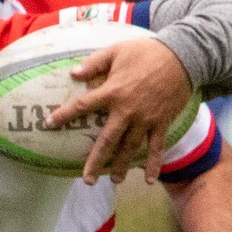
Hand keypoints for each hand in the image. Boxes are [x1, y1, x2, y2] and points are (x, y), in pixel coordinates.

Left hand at [46, 38, 194, 183]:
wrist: (182, 56)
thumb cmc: (147, 52)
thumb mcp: (117, 50)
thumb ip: (94, 63)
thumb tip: (73, 74)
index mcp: (113, 91)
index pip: (83, 106)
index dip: (64, 115)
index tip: (49, 124)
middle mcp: (127, 110)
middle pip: (107, 140)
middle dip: (96, 161)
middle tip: (87, 180)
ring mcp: (145, 119)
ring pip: (130, 147)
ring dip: (122, 166)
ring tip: (114, 180)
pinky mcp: (161, 122)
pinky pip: (156, 147)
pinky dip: (153, 164)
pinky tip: (148, 180)